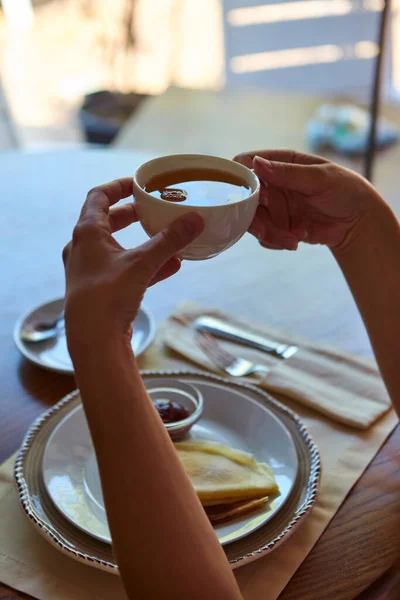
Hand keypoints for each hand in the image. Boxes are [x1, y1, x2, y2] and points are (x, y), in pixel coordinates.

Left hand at [62, 178, 203, 343]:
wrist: (93, 341)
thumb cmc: (108, 296)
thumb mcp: (143, 263)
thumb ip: (170, 240)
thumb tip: (195, 219)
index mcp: (87, 233)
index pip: (98, 197)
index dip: (119, 186)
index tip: (139, 184)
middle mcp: (83, 249)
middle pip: (107, 222)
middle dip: (132, 215)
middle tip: (153, 209)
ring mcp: (91, 271)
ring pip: (119, 248)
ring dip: (143, 242)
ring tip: (168, 238)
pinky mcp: (101, 291)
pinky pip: (125, 271)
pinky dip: (146, 266)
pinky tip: (172, 266)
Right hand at [234, 150, 379, 249]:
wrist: (358, 222)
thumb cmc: (345, 190)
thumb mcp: (319, 178)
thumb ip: (288, 172)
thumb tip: (256, 163)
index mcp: (282, 163)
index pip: (248, 163)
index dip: (241, 177)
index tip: (245, 194)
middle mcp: (274, 184)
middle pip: (246, 197)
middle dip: (255, 216)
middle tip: (265, 231)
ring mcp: (275, 206)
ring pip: (255, 220)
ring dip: (270, 233)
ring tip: (293, 239)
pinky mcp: (279, 227)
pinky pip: (265, 236)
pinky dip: (278, 241)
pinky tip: (297, 240)